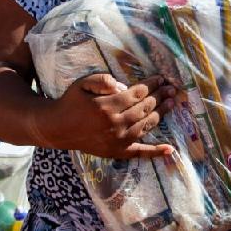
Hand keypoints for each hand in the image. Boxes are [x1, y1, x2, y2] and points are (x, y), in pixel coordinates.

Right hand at [39, 74, 175, 157]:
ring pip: (146, 125)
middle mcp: (115, 124)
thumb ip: (102, 80)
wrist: (58, 128)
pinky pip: (139, 152)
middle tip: (172, 88)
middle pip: (144, 108)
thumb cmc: (71, 102)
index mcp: (107, 106)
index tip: (160, 78)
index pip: (136, 94)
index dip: (150, 84)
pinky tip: (169, 149)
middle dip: (160, 96)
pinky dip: (155, 152)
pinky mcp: (117, 152)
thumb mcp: (82, 84)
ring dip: (161, 113)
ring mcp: (117, 140)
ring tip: (172, 103)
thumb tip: (122, 85)